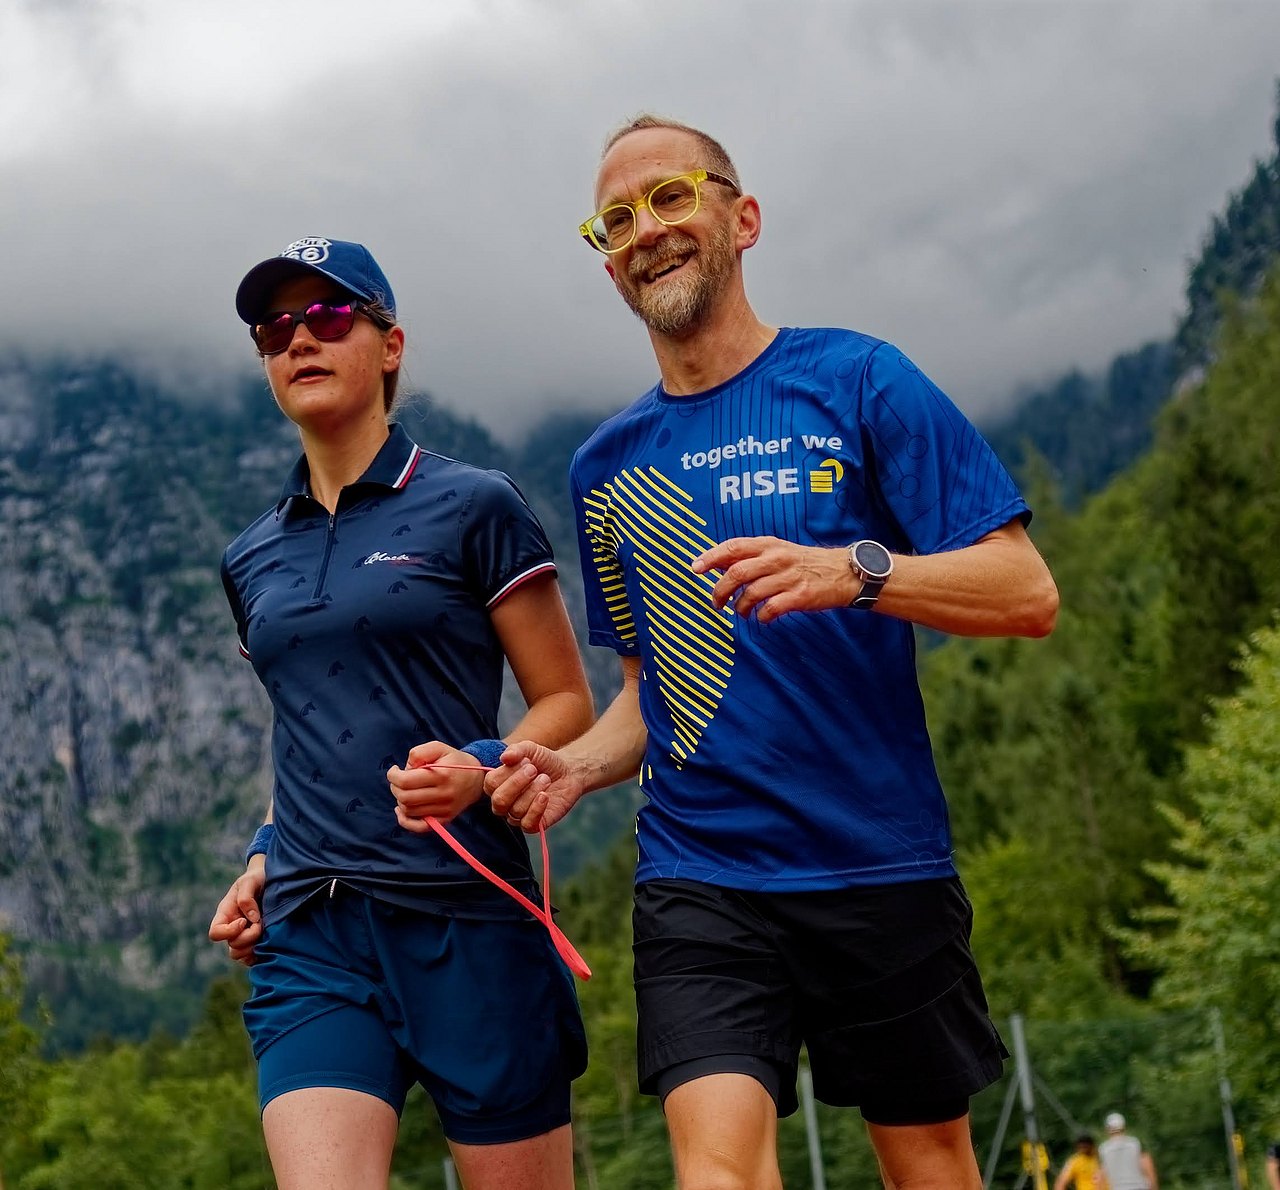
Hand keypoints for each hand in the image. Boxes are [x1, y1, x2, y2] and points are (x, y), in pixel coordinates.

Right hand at [207, 856, 265, 966]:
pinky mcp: (256, 941)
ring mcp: (243, 935)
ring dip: (253, 947)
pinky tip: (269, 942)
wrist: (272, 878)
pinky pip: (252, 958)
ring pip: (240, 955)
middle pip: (232, 946)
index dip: (229, 932)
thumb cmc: (257, 877)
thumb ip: (246, 898)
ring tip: (265, 932)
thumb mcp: (250, 881)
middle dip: (248, 938)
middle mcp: (232, 928)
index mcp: (226, 914)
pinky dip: (259, 954)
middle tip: (261, 924)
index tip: (243, 921)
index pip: (215, 933)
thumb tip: (251, 919)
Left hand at [388, 740, 487, 832]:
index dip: (393, 775)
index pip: (405, 781)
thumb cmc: (454, 761)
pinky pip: (418, 827)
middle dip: (395, 787)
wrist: (477, 779)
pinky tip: (402, 809)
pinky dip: (405, 821)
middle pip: (405, 797)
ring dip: (400, 800)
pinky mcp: (444, 820)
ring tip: (406, 790)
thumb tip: (406, 769)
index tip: (395, 770)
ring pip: (409, 811)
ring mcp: (444, 810)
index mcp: (441, 775)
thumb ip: (419, 753)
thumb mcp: (439, 747)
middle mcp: (444, 795)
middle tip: (399, 780)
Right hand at [485, 741, 585, 831]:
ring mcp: (517, 815)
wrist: (567, 771)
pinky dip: (536, 809)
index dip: (508, 772)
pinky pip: (527, 825)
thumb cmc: (544, 761)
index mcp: (497, 785)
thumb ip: (516, 750)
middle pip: (499, 800)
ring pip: (516, 810)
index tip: (527, 760)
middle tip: (534, 770)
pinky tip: (545, 795)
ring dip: (533, 791)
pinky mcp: (533, 825)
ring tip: (546, 779)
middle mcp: (503, 802)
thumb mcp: (530, 749)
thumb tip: (505, 757)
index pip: (491, 783)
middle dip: (518, 783)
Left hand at [691, 535, 858, 621]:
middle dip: (720, 591)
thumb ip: (751, 557)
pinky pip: (771, 609)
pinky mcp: (800, 596)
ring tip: (742, 612)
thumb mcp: (778, 550)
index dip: (711, 557)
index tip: (696, 568)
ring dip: (740, 607)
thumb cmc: (805, 563)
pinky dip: (761, 616)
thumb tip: (719, 565)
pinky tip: (762, 617)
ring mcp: (788, 577)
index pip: (733, 547)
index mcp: (768, 544)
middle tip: (716, 603)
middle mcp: (776, 558)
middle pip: (737, 573)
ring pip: (751, 593)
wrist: (844, 572)